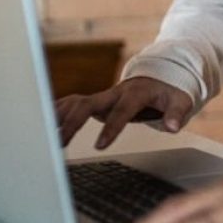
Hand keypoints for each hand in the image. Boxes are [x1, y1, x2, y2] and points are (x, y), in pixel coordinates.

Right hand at [55, 77, 192, 149]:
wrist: (160, 77)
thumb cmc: (169, 91)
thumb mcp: (180, 99)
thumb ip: (177, 113)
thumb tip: (173, 126)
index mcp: (136, 93)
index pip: (122, 110)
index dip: (111, 126)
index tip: (100, 145)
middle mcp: (115, 93)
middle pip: (88, 104)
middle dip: (72, 122)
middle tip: (59, 143)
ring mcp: (102, 96)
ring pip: (75, 103)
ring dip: (58, 117)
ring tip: (42, 138)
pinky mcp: (94, 102)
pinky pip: (71, 105)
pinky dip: (56, 114)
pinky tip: (42, 128)